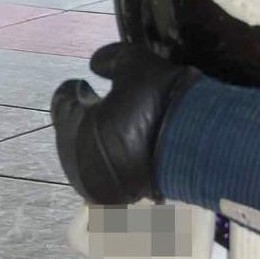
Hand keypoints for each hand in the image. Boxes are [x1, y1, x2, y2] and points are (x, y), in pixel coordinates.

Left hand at [51, 42, 195, 204]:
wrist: (198, 148)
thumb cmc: (161, 102)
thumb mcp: (134, 64)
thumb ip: (108, 59)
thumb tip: (95, 65)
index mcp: (75, 126)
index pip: (61, 103)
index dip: (72, 91)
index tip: (84, 84)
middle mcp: (76, 159)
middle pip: (69, 132)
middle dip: (81, 118)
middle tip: (99, 105)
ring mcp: (94, 184)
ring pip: (82, 158)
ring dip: (91, 142)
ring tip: (113, 128)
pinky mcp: (114, 199)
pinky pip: (100, 177)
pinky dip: (106, 162)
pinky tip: (123, 150)